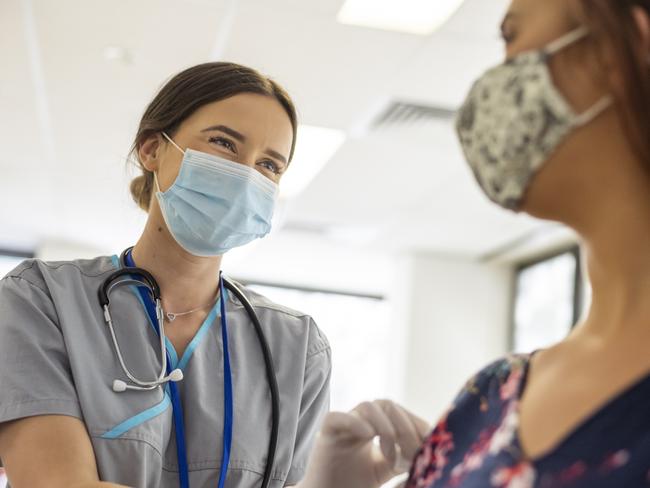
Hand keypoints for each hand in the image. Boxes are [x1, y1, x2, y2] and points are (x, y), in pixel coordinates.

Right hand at [298, 400, 430, 487]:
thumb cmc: (353, 486)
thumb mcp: (385, 471)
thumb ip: (403, 459)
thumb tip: (429, 451)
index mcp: (374, 428)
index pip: (399, 412)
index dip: (416, 425)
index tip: (429, 445)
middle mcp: (359, 423)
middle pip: (387, 405)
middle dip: (406, 427)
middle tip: (413, 454)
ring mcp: (342, 428)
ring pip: (367, 406)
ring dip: (385, 426)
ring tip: (390, 454)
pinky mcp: (325, 436)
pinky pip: (336, 417)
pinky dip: (354, 423)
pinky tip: (368, 437)